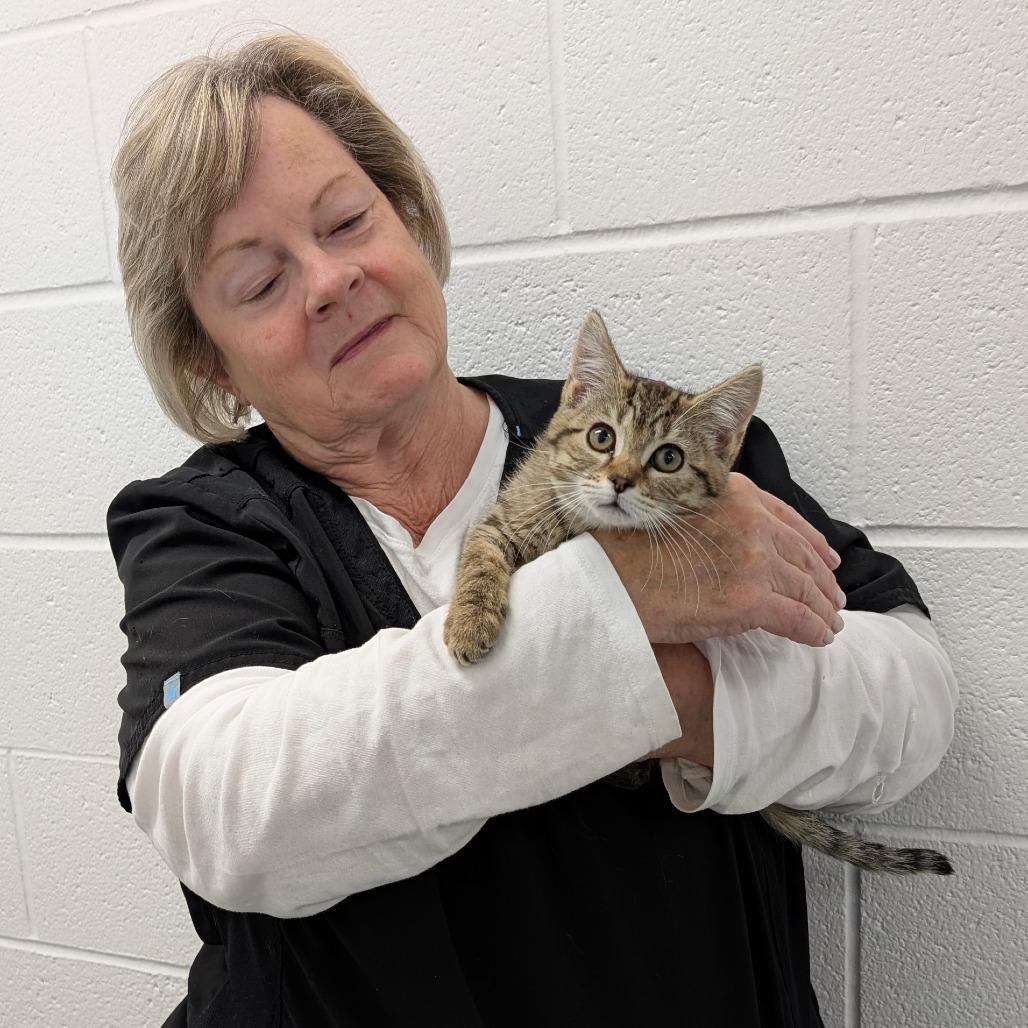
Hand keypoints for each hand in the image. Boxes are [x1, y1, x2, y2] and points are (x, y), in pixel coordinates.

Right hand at [593, 472, 845, 647]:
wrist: (607, 581)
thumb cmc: (626, 552)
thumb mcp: (673, 511)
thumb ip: (712, 519)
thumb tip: (733, 546)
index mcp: (732, 494)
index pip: (786, 518)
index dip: (811, 541)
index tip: (825, 556)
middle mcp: (750, 521)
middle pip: (801, 553)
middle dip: (821, 578)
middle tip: (832, 596)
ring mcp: (753, 559)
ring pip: (804, 586)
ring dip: (821, 607)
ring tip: (829, 620)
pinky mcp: (751, 599)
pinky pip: (797, 617)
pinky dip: (813, 630)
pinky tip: (818, 638)